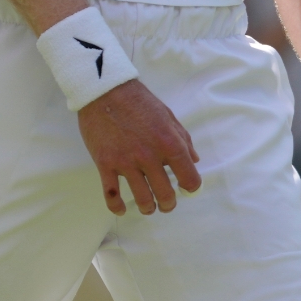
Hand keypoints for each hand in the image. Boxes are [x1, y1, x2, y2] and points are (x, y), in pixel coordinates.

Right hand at [76, 80, 200, 215]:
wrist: (105, 91)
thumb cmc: (139, 101)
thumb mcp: (168, 116)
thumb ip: (183, 139)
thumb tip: (194, 160)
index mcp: (169, 143)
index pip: (189, 177)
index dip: (191, 187)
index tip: (186, 189)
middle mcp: (150, 156)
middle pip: (166, 194)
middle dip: (168, 204)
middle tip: (166, 203)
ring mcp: (126, 162)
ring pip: (142, 199)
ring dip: (148, 207)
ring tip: (148, 207)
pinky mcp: (105, 164)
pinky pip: (111, 195)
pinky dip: (117, 207)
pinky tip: (122, 209)